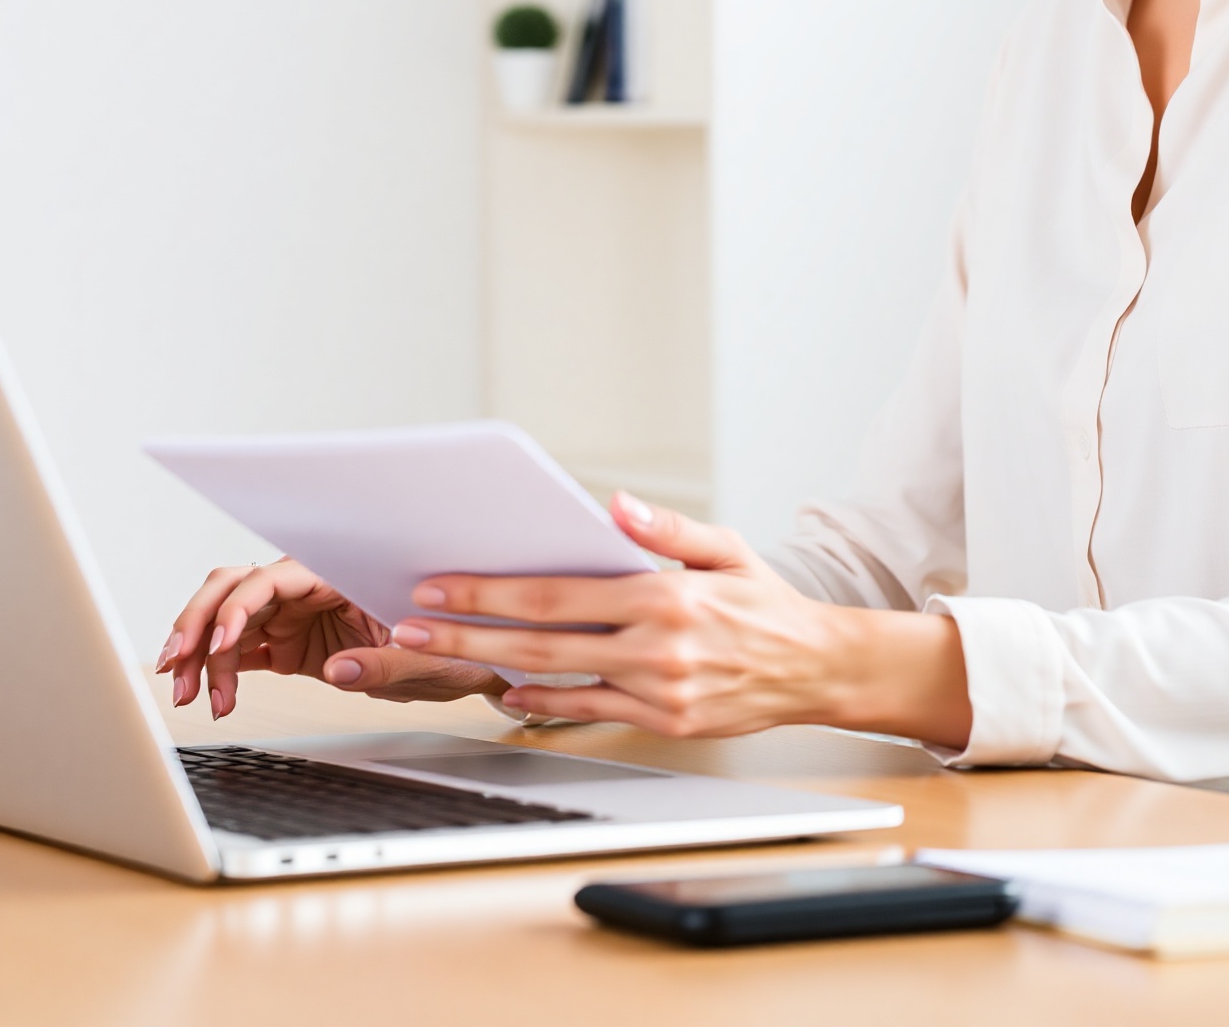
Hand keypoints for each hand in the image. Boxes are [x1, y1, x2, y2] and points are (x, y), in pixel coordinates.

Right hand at [157, 557, 501, 719]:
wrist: (456, 665)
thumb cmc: (450, 647)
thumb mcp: (427, 660)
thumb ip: (383, 663)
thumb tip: (339, 671)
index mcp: (340, 574)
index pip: (274, 577)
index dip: (240, 605)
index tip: (224, 642)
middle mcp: (309, 587)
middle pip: (235, 588)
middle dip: (199, 622)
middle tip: (178, 666)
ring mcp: (294, 615)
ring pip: (227, 619)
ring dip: (199, 651)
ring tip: (188, 694)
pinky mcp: (288, 644)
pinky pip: (239, 650)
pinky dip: (216, 670)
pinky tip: (206, 694)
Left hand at [384, 494, 972, 747]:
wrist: (817, 668)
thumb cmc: (766, 601)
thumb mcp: (726, 547)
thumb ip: (666, 528)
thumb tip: (614, 504)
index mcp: (664, 596)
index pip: (556, 593)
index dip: (490, 591)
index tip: (440, 583)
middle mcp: (656, 648)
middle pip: (539, 640)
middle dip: (466, 631)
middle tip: (410, 621)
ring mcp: (657, 693)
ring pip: (555, 680)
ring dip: (490, 667)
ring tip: (437, 652)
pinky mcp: (664, 724)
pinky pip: (589, 713)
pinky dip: (544, 703)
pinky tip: (508, 690)